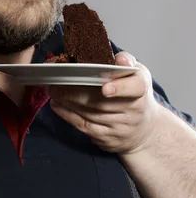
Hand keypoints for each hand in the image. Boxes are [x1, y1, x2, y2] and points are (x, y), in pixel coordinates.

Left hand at [47, 52, 161, 153]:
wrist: (144, 130)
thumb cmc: (135, 95)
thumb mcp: (137, 74)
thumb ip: (126, 63)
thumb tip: (119, 59)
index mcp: (140, 90)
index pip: (134, 88)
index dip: (120, 88)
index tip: (105, 88)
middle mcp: (133, 111)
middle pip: (102, 102)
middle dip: (76, 92)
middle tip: (56, 82)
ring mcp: (119, 127)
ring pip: (89, 114)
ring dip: (67, 101)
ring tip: (52, 90)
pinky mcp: (107, 138)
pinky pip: (84, 126)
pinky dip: (67, 114)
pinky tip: (57, 105)